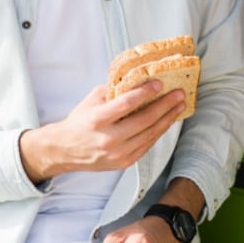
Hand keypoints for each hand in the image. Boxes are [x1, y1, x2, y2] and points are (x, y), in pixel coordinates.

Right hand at [20, 81, 185, 181]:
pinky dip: (159, 132)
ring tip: (179, 106)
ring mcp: (118, 153)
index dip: (146, 93)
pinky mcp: (124, 162)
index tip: (160, 83)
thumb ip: (114, 91)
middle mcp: (109, 138)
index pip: (127, 104)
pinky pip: (147, 145)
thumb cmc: (79, 122)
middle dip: (165, 105)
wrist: (65, 151)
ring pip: (150, 134)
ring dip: (168, 118)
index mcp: (98, 120)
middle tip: (179, 94)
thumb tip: (139, 80)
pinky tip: (167, 121)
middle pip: (144, 120)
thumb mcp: (91, 100)